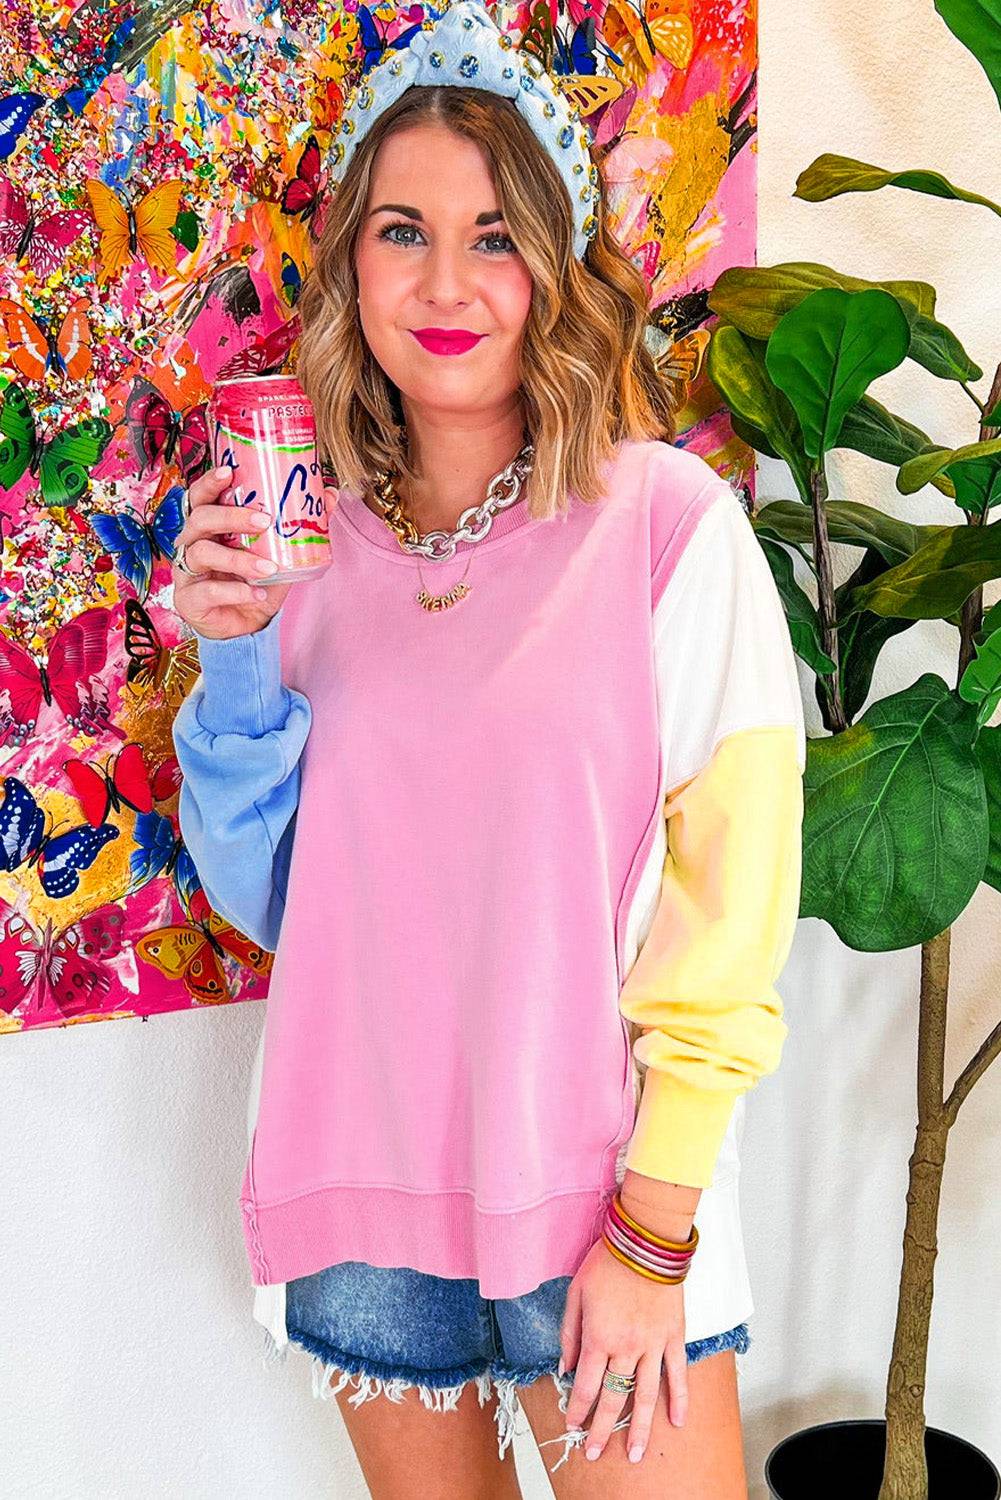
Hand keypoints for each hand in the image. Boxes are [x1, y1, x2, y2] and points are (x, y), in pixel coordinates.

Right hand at [172, 466, 337, 639]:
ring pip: (202, 553)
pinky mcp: (188, 600)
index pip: (201, 498)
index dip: (209, 482)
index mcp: (209, 528)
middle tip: (264, 521)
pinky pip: (207, 591)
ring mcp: (186, 573)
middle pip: (200, 519)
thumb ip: (299, 527)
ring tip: (268, 568)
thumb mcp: (281, 554)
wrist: (248, 626)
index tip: (229, 471)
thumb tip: (330, 496)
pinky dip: (236, 591)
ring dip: (238, 559)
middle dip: (231, 516)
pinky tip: (257, 593)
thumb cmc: (257, 582)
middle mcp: (192, 545)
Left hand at [559, 1236, 687, 1464]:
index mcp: (599, 1338)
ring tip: (636, 1453)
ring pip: (646, 1395)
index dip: (578, 1409)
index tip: (573, 1425)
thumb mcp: (576, 1293)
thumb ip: (570, 1333)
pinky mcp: (673, 1336)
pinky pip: (677, 1373)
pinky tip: (676, 1421)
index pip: (586, 1386)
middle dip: (603, 1429)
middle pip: (614, 1398)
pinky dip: (679, 1399)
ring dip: (641, 1428)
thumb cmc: (608, 1262)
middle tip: (595, 1452)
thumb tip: (565, 1366)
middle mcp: (626, 1348)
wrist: (645, 1241)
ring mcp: (653, 1345)